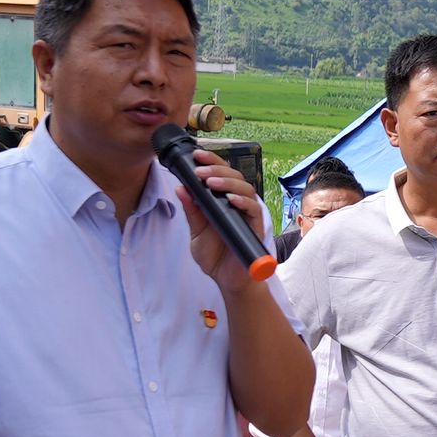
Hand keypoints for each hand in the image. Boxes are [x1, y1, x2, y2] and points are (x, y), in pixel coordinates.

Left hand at [177, 149, 270, 294]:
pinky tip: (230, 199)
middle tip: (199, 169)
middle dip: (217, 168)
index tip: (195, 155)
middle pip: (234, 176)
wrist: (228, 281)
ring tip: (210, 181)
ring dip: (228, 182)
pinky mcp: (255, 227)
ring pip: (245, 188)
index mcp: (222, 202)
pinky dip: (242, 201)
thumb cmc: (216, 257)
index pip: (220, 174)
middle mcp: (237, 204)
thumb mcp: (196, 232)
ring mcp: (247, 214)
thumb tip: (181, 188)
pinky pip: (253, 209)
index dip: (211, 162)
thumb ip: (191, 212)